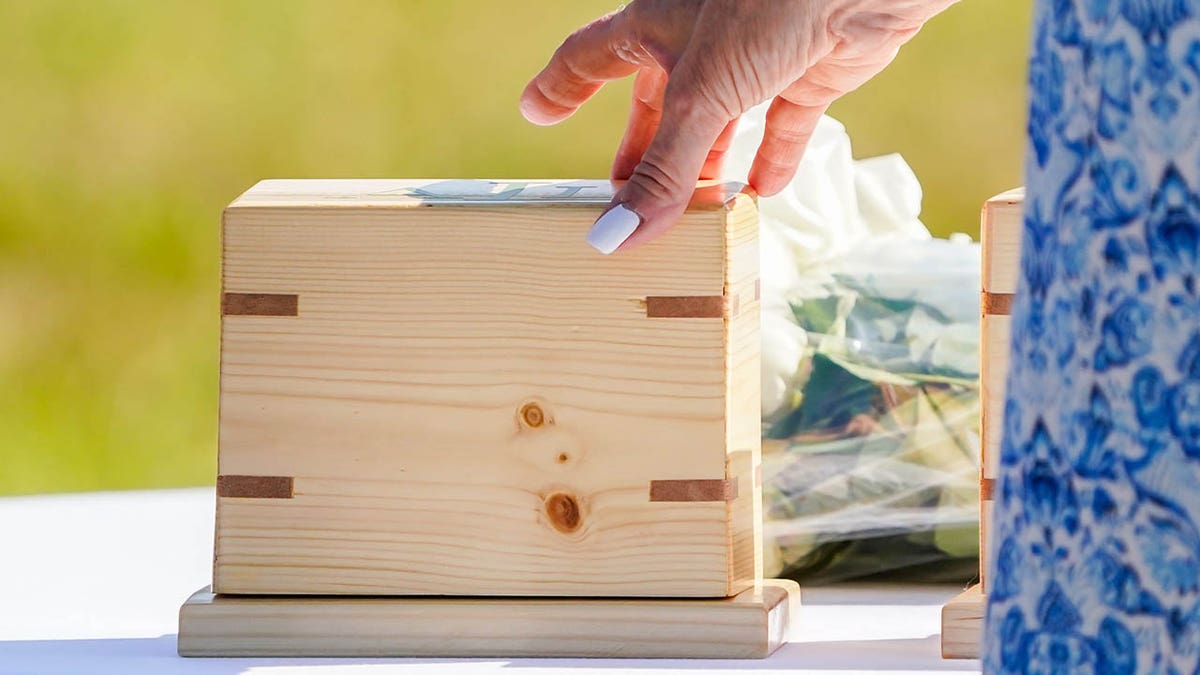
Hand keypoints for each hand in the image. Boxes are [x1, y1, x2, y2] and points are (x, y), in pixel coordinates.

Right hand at [520, 0, 957, 252]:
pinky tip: (762, 192)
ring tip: (691, 213)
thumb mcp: (702, 93)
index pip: (590, 57)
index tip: (536, 112)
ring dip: (705, 166)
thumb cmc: (770, 2)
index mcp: (655, 22)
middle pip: (657, 104)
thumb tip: (615, 237)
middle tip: (622, 198)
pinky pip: (784, 122)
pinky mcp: (811, 69)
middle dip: (641, 153)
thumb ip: (664, 170)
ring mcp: (758, 54)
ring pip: (719, 119)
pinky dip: (773, 157)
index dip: (561, 87)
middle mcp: (701, 37)